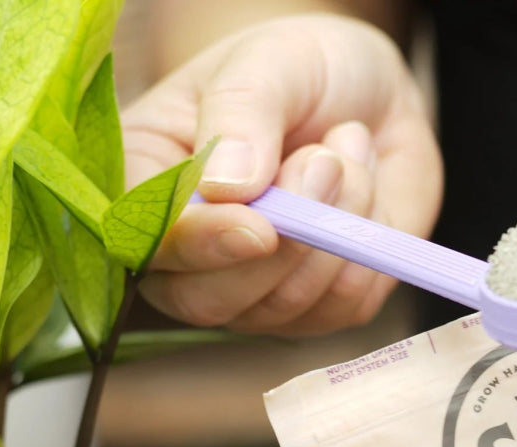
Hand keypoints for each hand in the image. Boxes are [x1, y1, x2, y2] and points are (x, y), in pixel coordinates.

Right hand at [121, 14, 440, 335]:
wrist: (373, 101)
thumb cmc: (304, 73)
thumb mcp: (269, 62)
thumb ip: (240, 113)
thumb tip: (226, 189)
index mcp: (146, 184)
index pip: (143, 241)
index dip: (199, 244)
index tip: (259, 226)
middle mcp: (185, 256)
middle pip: (206, 300)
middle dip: (280, 246)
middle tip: (325, 164)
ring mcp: (248, 294)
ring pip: (283, 305)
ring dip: (332, 227)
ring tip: (344, 155)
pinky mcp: (313, 313)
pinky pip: (340, 306)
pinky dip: (364, 246)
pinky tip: (361, 190)